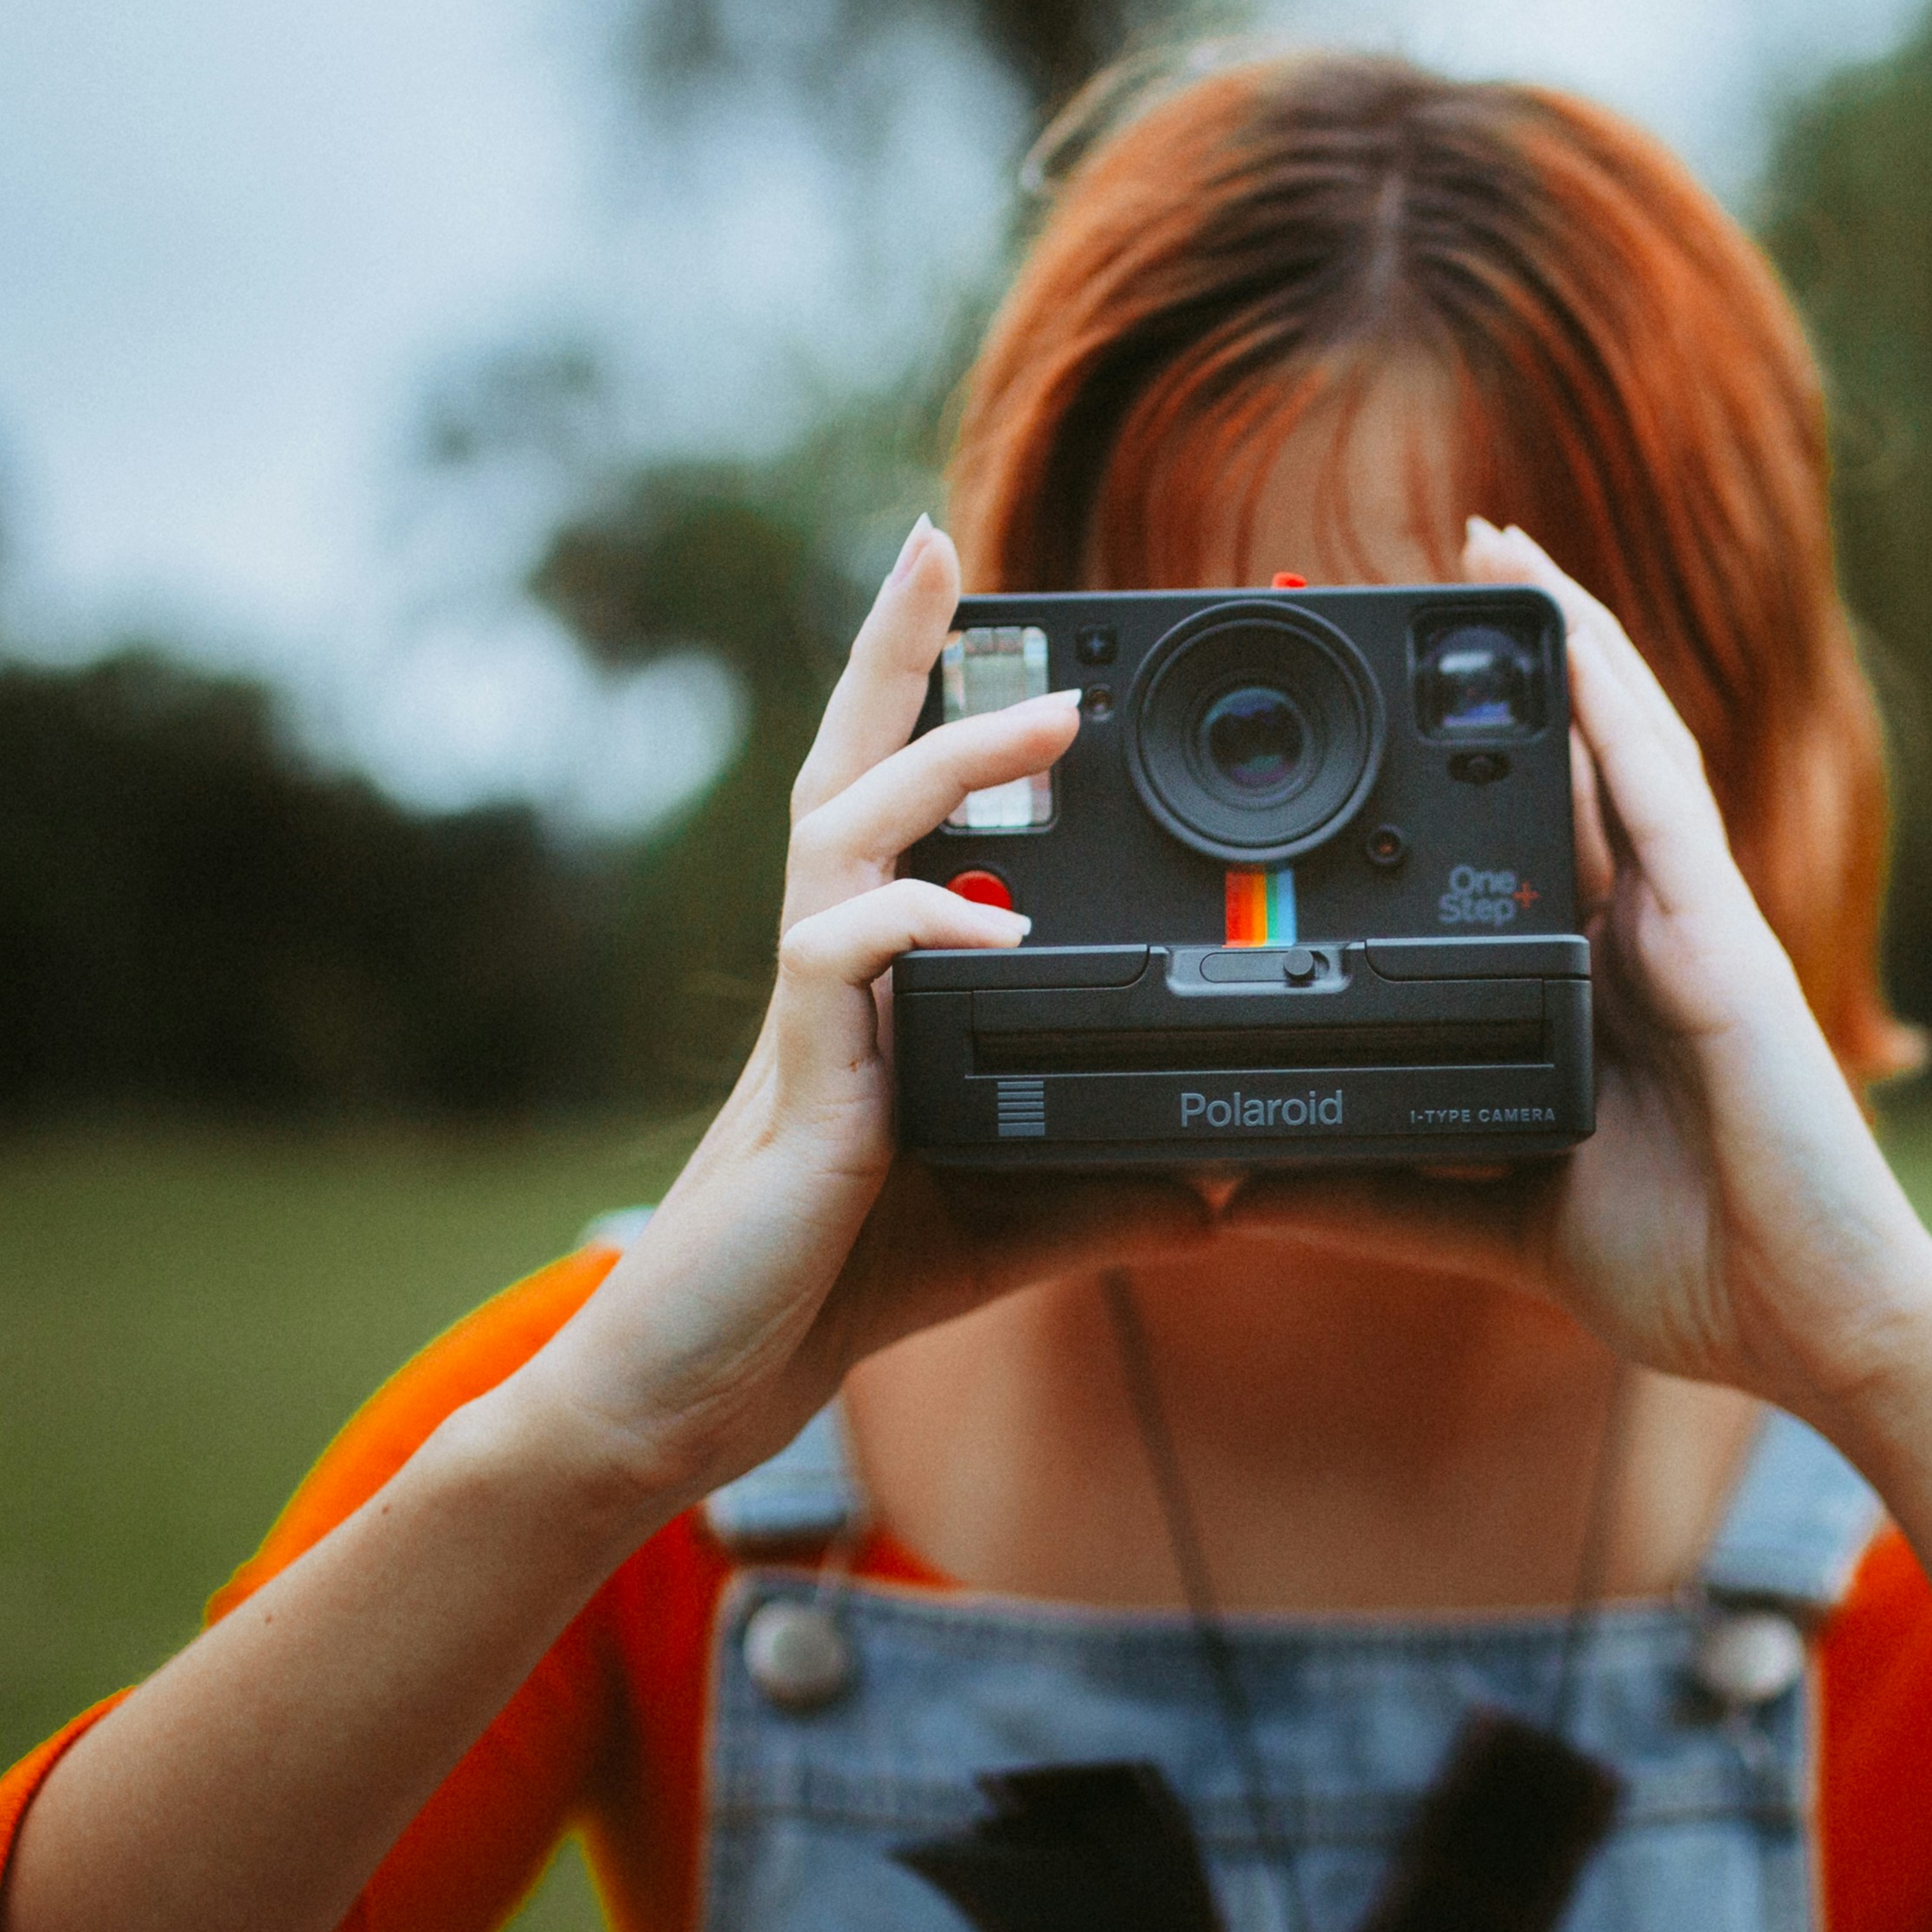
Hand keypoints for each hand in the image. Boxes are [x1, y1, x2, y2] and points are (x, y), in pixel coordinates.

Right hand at [516, 519, 1208, 1509]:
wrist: (705, 1386)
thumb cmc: (835, 1285)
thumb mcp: (1011, 1230)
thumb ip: (1109, 1196)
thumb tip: (1226, 1182)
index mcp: (874, 983)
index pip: (896, 812)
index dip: (929, 709)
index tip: (985, 614)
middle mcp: (831, 972)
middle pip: (848, 769)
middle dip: (889, 652)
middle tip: (942, 544)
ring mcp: (808, 1022)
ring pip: (846, 834)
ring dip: (939, 759)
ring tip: (1046, 711)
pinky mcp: (802, 1091)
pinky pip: (843, 964)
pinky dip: (916, 928)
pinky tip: (985, 922)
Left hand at [1229, 519, 1931, 1436]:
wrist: (1811, 1326)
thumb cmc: (1690, 1269)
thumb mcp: (1494, 1228)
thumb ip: (1375, 1200)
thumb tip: (1238, 1191)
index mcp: (1588, 994)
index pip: (1510, 857)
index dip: (1447, 776)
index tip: (1359, 712)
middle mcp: (1638, 939)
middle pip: (1556, 777)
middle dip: (1493, 677)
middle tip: (1407, 585)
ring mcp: (1686, 923)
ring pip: (1615, 749)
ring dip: (1555, 641)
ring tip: (1487, 547)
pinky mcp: (1721, 931)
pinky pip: (1657, 786)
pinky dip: (1607, 695)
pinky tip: (1559, 618)